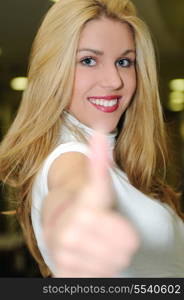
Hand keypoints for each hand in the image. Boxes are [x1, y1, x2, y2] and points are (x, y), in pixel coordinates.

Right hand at [44, 131, 138, 276]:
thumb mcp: (97, 184)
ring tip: (97, 245)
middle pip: (121, 256)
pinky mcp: (63, 273)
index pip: (128, 240)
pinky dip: (98, 271)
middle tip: (105, 235)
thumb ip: (99, 162)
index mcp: (83, 214)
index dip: (127, 234)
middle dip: (118, 246)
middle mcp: (68, 236)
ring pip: (111, 269)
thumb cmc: (86, 204)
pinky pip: (96, 279)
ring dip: (109, 258)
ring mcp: (64, 257)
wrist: (59, 222)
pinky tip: (89, 258)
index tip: (115, 224)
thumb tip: (100, 133)